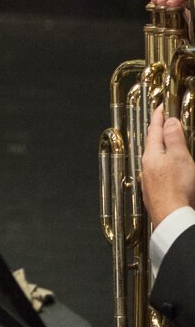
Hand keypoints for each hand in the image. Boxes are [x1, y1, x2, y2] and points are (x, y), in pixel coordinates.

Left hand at [140, 105, 194, 229]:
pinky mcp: (155, 195)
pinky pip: (158, 175)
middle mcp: (146, 168)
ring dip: (161, 151)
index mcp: (151, 155)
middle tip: (162, 123)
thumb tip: (170, 121)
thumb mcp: (179, 156)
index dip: (158, 117)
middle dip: (157, 133)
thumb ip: (173, 138)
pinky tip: (168, 173)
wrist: (172, 218)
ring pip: (154, 161)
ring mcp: (149, 183)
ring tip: (166, 145)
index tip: (160, 107)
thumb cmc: (177, 188)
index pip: (154, 130)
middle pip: (152, 145)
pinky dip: (164, 168)